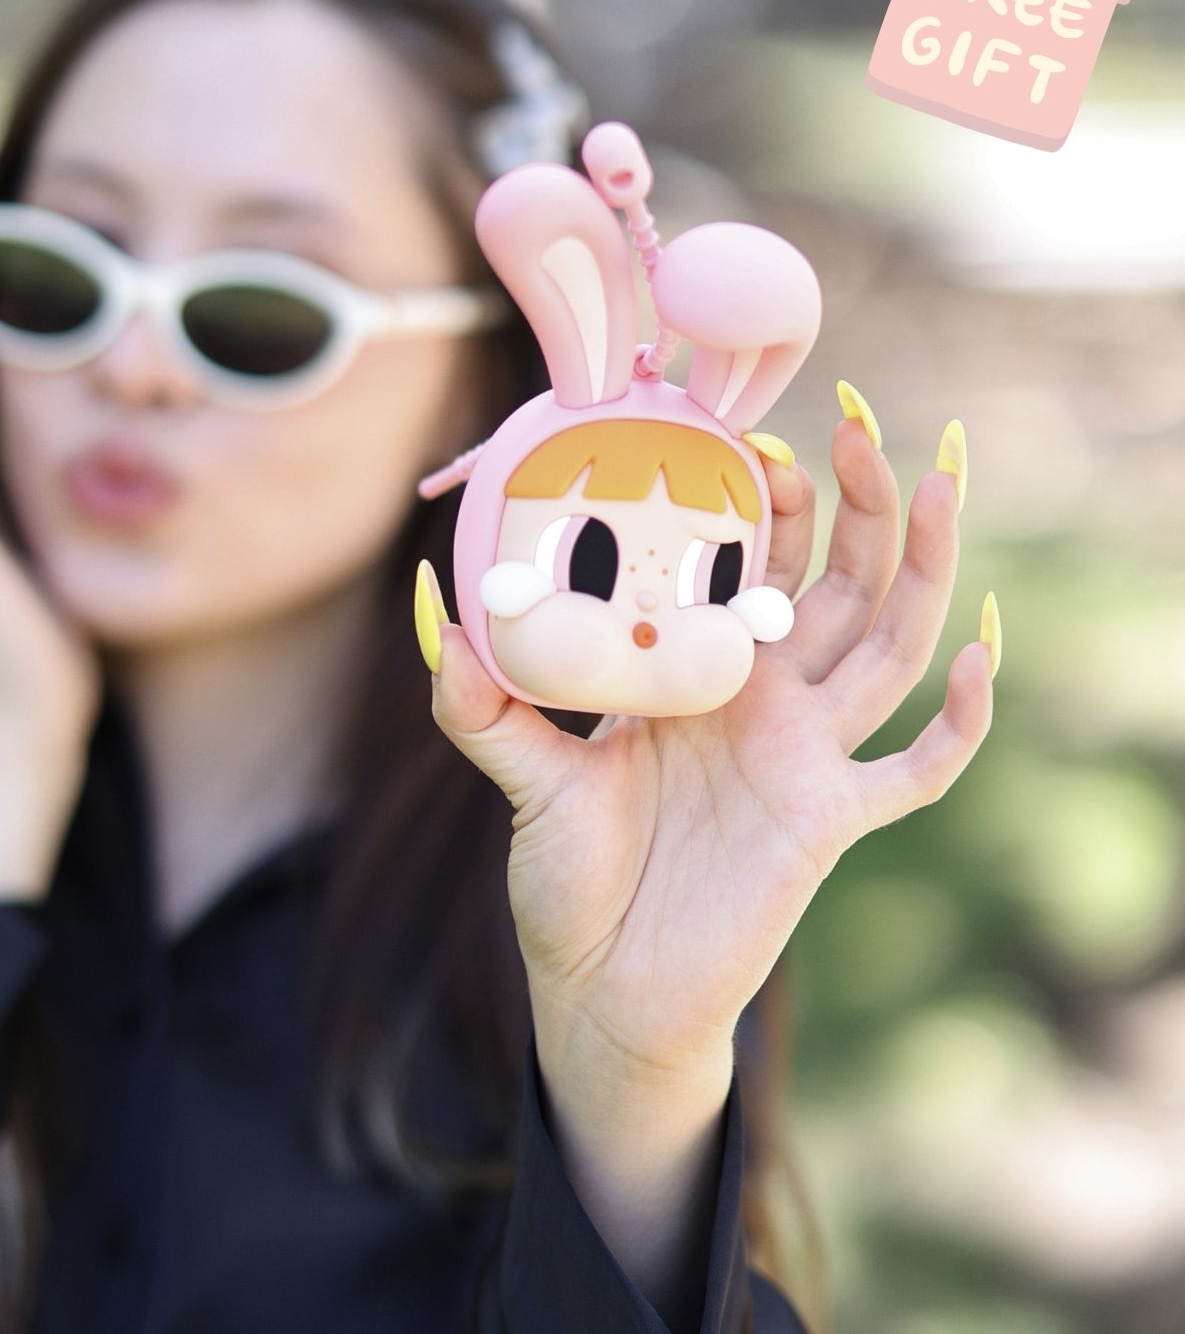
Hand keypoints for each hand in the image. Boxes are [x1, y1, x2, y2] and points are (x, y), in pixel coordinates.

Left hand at [419, 393, 994, 1309]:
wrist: (601, 988)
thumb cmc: (567, 877)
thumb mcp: (521, 774)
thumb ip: (478, 698)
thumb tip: (431, 607)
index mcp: (699, 675)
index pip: (754, 566)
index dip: (770, 501)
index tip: (756, 435)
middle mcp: (763, 703)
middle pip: (838, 584)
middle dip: (858, 504)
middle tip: (859, 422)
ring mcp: (803, 758)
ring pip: (889, 646)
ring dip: (921, 568)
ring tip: (941, 484)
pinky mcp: (827, 821)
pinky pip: (918, 769)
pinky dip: (960, 721)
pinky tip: (979, 655)